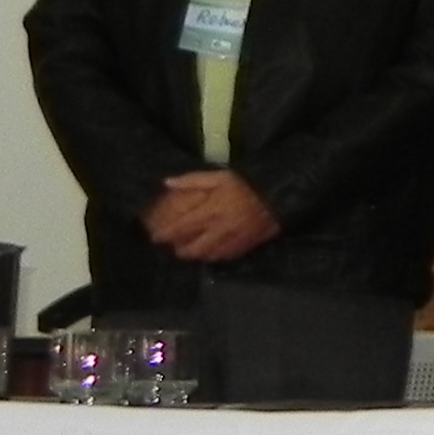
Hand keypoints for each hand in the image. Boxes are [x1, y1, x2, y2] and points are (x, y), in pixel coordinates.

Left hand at [143, 169, 278, 264]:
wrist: (279, 195)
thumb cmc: (246, 184)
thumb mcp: (219, 176)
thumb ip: (192, 180)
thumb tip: (166, 183)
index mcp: (210, 212)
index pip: (181, 228)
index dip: (165, 235)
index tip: (155, 237)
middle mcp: (218, 230)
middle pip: (192, 249)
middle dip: (180, 250)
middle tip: (174, 246)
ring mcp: (232, 241)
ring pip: (207, 256)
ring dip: (196, 255)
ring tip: (191, 250)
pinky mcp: (245, 247)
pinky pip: (225, 257)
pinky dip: (214, 256)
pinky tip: (211, 252)